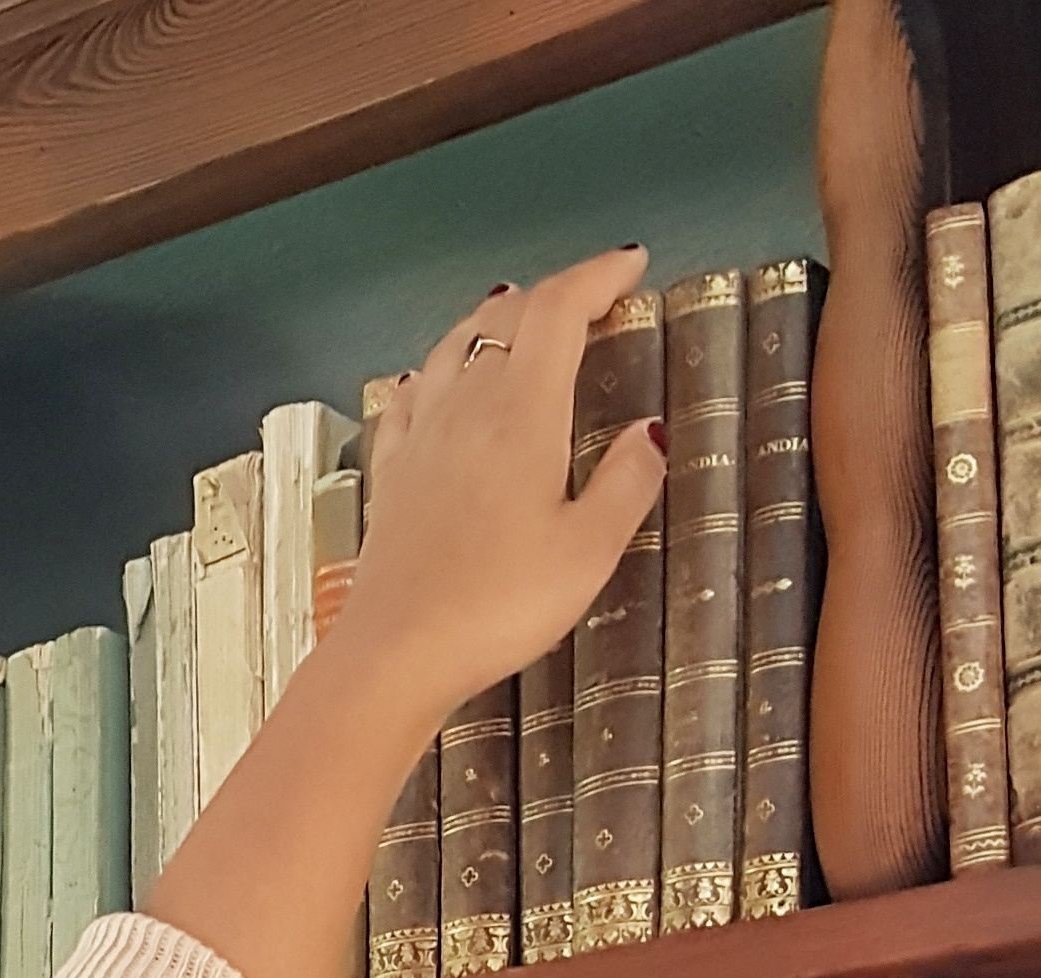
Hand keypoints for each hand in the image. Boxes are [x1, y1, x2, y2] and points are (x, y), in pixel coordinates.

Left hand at [328, 249, 669, 736]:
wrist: (395, 652)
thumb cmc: (495, 607)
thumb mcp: (588, 552)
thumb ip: (626, 485)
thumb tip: (649, 435)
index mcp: (522, 412)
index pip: (560, 309)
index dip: (598, 275)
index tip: (630, 263)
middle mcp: (464, 408)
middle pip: (508, 318)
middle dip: (554, 297)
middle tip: (590, 299)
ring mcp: (420, 438)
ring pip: (453, 346)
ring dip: (493, 321)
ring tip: (518, 319)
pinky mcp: (391, 475)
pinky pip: (409, 397)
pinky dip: (433, 371)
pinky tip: (430, 379)